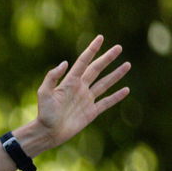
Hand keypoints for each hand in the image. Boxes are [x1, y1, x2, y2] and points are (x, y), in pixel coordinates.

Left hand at [32, 35, 130, 150]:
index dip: (91, 50)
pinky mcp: (91, 112)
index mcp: (70, 82)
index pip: (83, 62)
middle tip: (119, 47)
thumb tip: (65, 62)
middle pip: (97, 69)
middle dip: (107, 58)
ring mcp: (87, 100)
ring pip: (105, 84)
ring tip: (127, 64)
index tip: (100, 38)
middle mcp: (80, 88)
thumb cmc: (44, 113)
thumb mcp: (44, 93)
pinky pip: (106, 102)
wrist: (48, 132)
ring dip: (116, 74)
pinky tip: (126, 90)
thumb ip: (52, 77)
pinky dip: (116, 96)